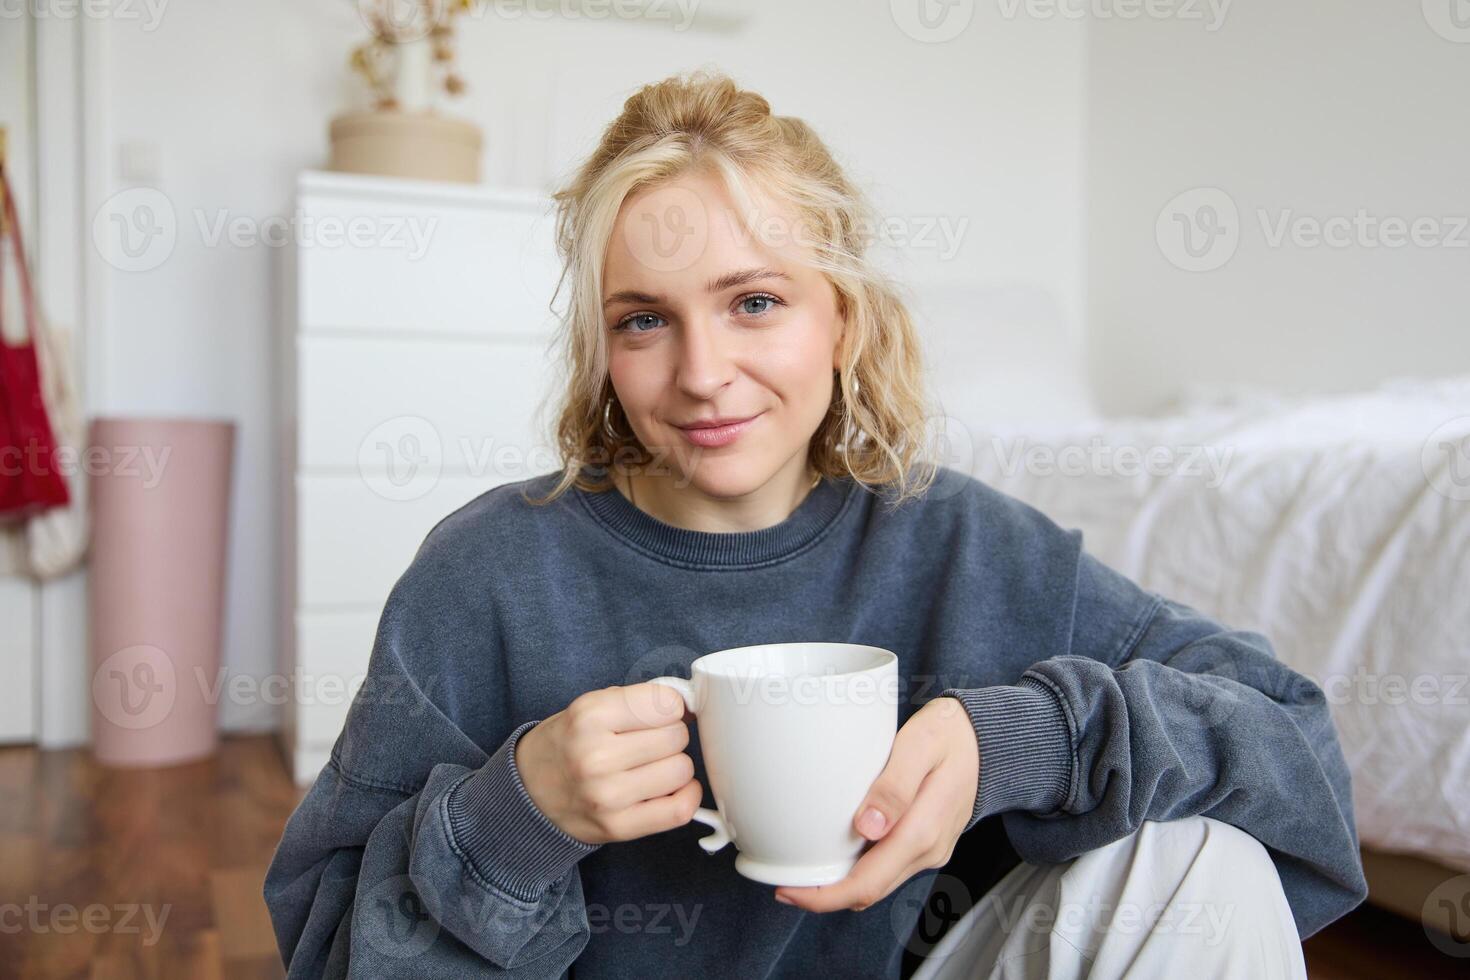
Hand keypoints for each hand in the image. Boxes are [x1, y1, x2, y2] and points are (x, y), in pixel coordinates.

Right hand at [516, 682, 704, 844]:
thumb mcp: (590, 706)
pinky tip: (672, 788)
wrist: (528, 792)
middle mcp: (596, 755)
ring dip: (675, 767)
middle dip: (670, 736)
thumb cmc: (568, 744)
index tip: (659, 714)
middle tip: (649, 743)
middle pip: (677, 736)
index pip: (667, 703)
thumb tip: (691, 706)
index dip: (670, 707)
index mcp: (590, 715)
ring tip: (651, 766)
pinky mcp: (618, 826)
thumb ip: (639, 700)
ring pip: (681, 770)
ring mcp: (607, 795)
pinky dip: (687, 796)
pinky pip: (679, 810)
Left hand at [773, 696, 978, 911]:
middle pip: (868, 891)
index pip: (867, 883)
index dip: (824, 896)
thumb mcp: (920, 745)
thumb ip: (895, 786)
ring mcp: (928, 850)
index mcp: (922, 831)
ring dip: (841, 883)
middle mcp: (927, 850)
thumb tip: (867, 828)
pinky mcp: (925, 843)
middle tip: (784, 883)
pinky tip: (837, 851)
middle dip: (824, 894)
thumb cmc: (950, 734)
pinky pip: (887, 867)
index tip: (788, 891)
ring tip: (803, 868)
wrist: (988, 739)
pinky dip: (858, 869)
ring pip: (877, 882)